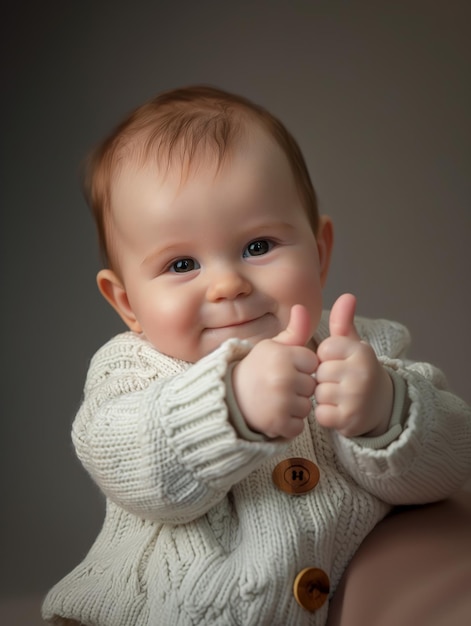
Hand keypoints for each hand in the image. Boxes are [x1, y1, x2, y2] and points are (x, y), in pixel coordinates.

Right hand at [231, 305, 317, 438]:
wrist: (227, 398)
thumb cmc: (255, 370)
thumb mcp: (272, 347)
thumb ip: (294, 331)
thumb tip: (302, 307)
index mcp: (282, 355)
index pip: (313, 364)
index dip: (302, 368)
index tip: (285, 370)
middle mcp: (281, 377)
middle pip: (312, 387)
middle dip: (299, 389)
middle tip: (278, 387)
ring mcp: (279, 401)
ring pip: (306, 408)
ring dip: (294, 408)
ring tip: (274, 401)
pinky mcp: (276, 423)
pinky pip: (298, 426)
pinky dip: (288, 425)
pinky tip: (273, 415)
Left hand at [315, 294, 392, 437]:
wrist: (383, 407)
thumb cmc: (359, 372)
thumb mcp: (354, 346)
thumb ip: (344, 323)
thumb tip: (347, 295)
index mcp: (361, 351)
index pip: (324, 350)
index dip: (327, 359)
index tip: (340, 363)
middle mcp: (360, 373)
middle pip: (319, 372)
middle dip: (324, 379)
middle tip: (341, 383)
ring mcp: (356, 398)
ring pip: (318, 394)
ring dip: (324, 398)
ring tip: (341, 397)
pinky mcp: (349, 420)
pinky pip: (321, 414)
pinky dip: (326, 415)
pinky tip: (339, 411)